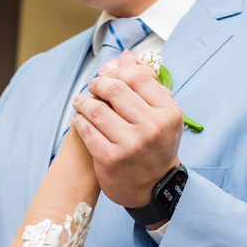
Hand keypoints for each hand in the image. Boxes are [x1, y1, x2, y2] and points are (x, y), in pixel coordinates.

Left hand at [71, 54, 183, 208]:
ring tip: (80, 101)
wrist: (153, 188)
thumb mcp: (163, 117)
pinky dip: (79, 120)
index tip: (107, 78)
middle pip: (115, 90)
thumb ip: (147, 87)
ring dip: (83, 101)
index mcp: (167, 113)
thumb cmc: (157, 148)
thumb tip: (127, 58)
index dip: (117, 74)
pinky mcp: (109, 158)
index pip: (137, 78)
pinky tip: (79, 118)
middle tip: (91, 86)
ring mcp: (129, 144)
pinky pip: (87, 130)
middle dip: (97, 84)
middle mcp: (150, 128)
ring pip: (97, 109)